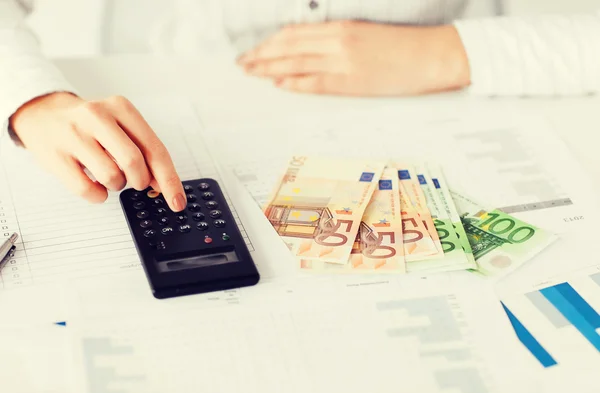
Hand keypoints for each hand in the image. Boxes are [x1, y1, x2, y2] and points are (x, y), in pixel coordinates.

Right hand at [9, 92, 186, 211]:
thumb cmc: (90, 126)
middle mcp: (97, 117)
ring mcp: (74, 135)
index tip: (177, 201)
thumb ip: (144, 152)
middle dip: (140, 181)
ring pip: (112, 177)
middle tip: (134, 181)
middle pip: (134, 163)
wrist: (43, 115)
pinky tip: (95, 184)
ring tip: (109, 175)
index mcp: (121, 108)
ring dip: (117, 186)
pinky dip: (98, 195)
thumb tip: (163, 184)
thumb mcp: (121, 128)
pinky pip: (87, 190)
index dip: (169, 180)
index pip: (154, 149)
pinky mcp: (56, 156)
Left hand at [238, 21, 469, 95]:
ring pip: (296, 64)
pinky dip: (294, 83)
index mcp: (342, 27)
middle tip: (243, 63)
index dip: (270, 42)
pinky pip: (315, 83)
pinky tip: (280, 84)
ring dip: (270, 69)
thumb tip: (309, 50)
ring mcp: (344, 62)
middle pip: (288, 47)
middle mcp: (338, 42)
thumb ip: (337, 40)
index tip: (255, 49)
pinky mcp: (352, 83)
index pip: (294, 33)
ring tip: (252, 74)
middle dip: (261, 55)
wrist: (434, 56)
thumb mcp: (366, 34)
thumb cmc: (403, 46)